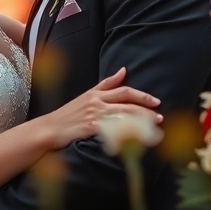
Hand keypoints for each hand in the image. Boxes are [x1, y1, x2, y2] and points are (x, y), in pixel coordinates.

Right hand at [41, 66, 161, 148]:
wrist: (50, 128)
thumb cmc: (69, 114)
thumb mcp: (87, 95)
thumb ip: (106, 84)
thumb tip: (124, 70)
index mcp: (96, 94)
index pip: (124, 91)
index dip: (142, 96)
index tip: (156, 102)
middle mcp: (97, 102)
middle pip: (127, 103)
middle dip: (145, 109)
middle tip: (159, 117)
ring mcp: (94, 115)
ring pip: (123, 116)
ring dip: (141, 122)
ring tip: (154, 128)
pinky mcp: (91, 128)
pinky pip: (112, 130)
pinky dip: (126, 133)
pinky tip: (136, 139)